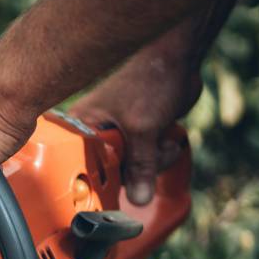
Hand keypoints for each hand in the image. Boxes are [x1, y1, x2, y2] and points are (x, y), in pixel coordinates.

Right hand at [71, 48, 200, 204]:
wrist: (177, 58)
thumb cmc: (150, 82)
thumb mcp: (143, 128)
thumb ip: (140, 165)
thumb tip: (139, 200)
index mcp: (81, 128)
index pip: (83, 168)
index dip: (99, 183)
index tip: (117, 191)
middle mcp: (94, 135)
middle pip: (111, 174)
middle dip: (138, 169)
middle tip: (152, 152)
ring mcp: (117, 138)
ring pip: (134, 170)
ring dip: (155, 161)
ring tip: (163, 138)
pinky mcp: (136, 138)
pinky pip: (146, 161)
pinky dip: (161, 155)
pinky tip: (166, 138)